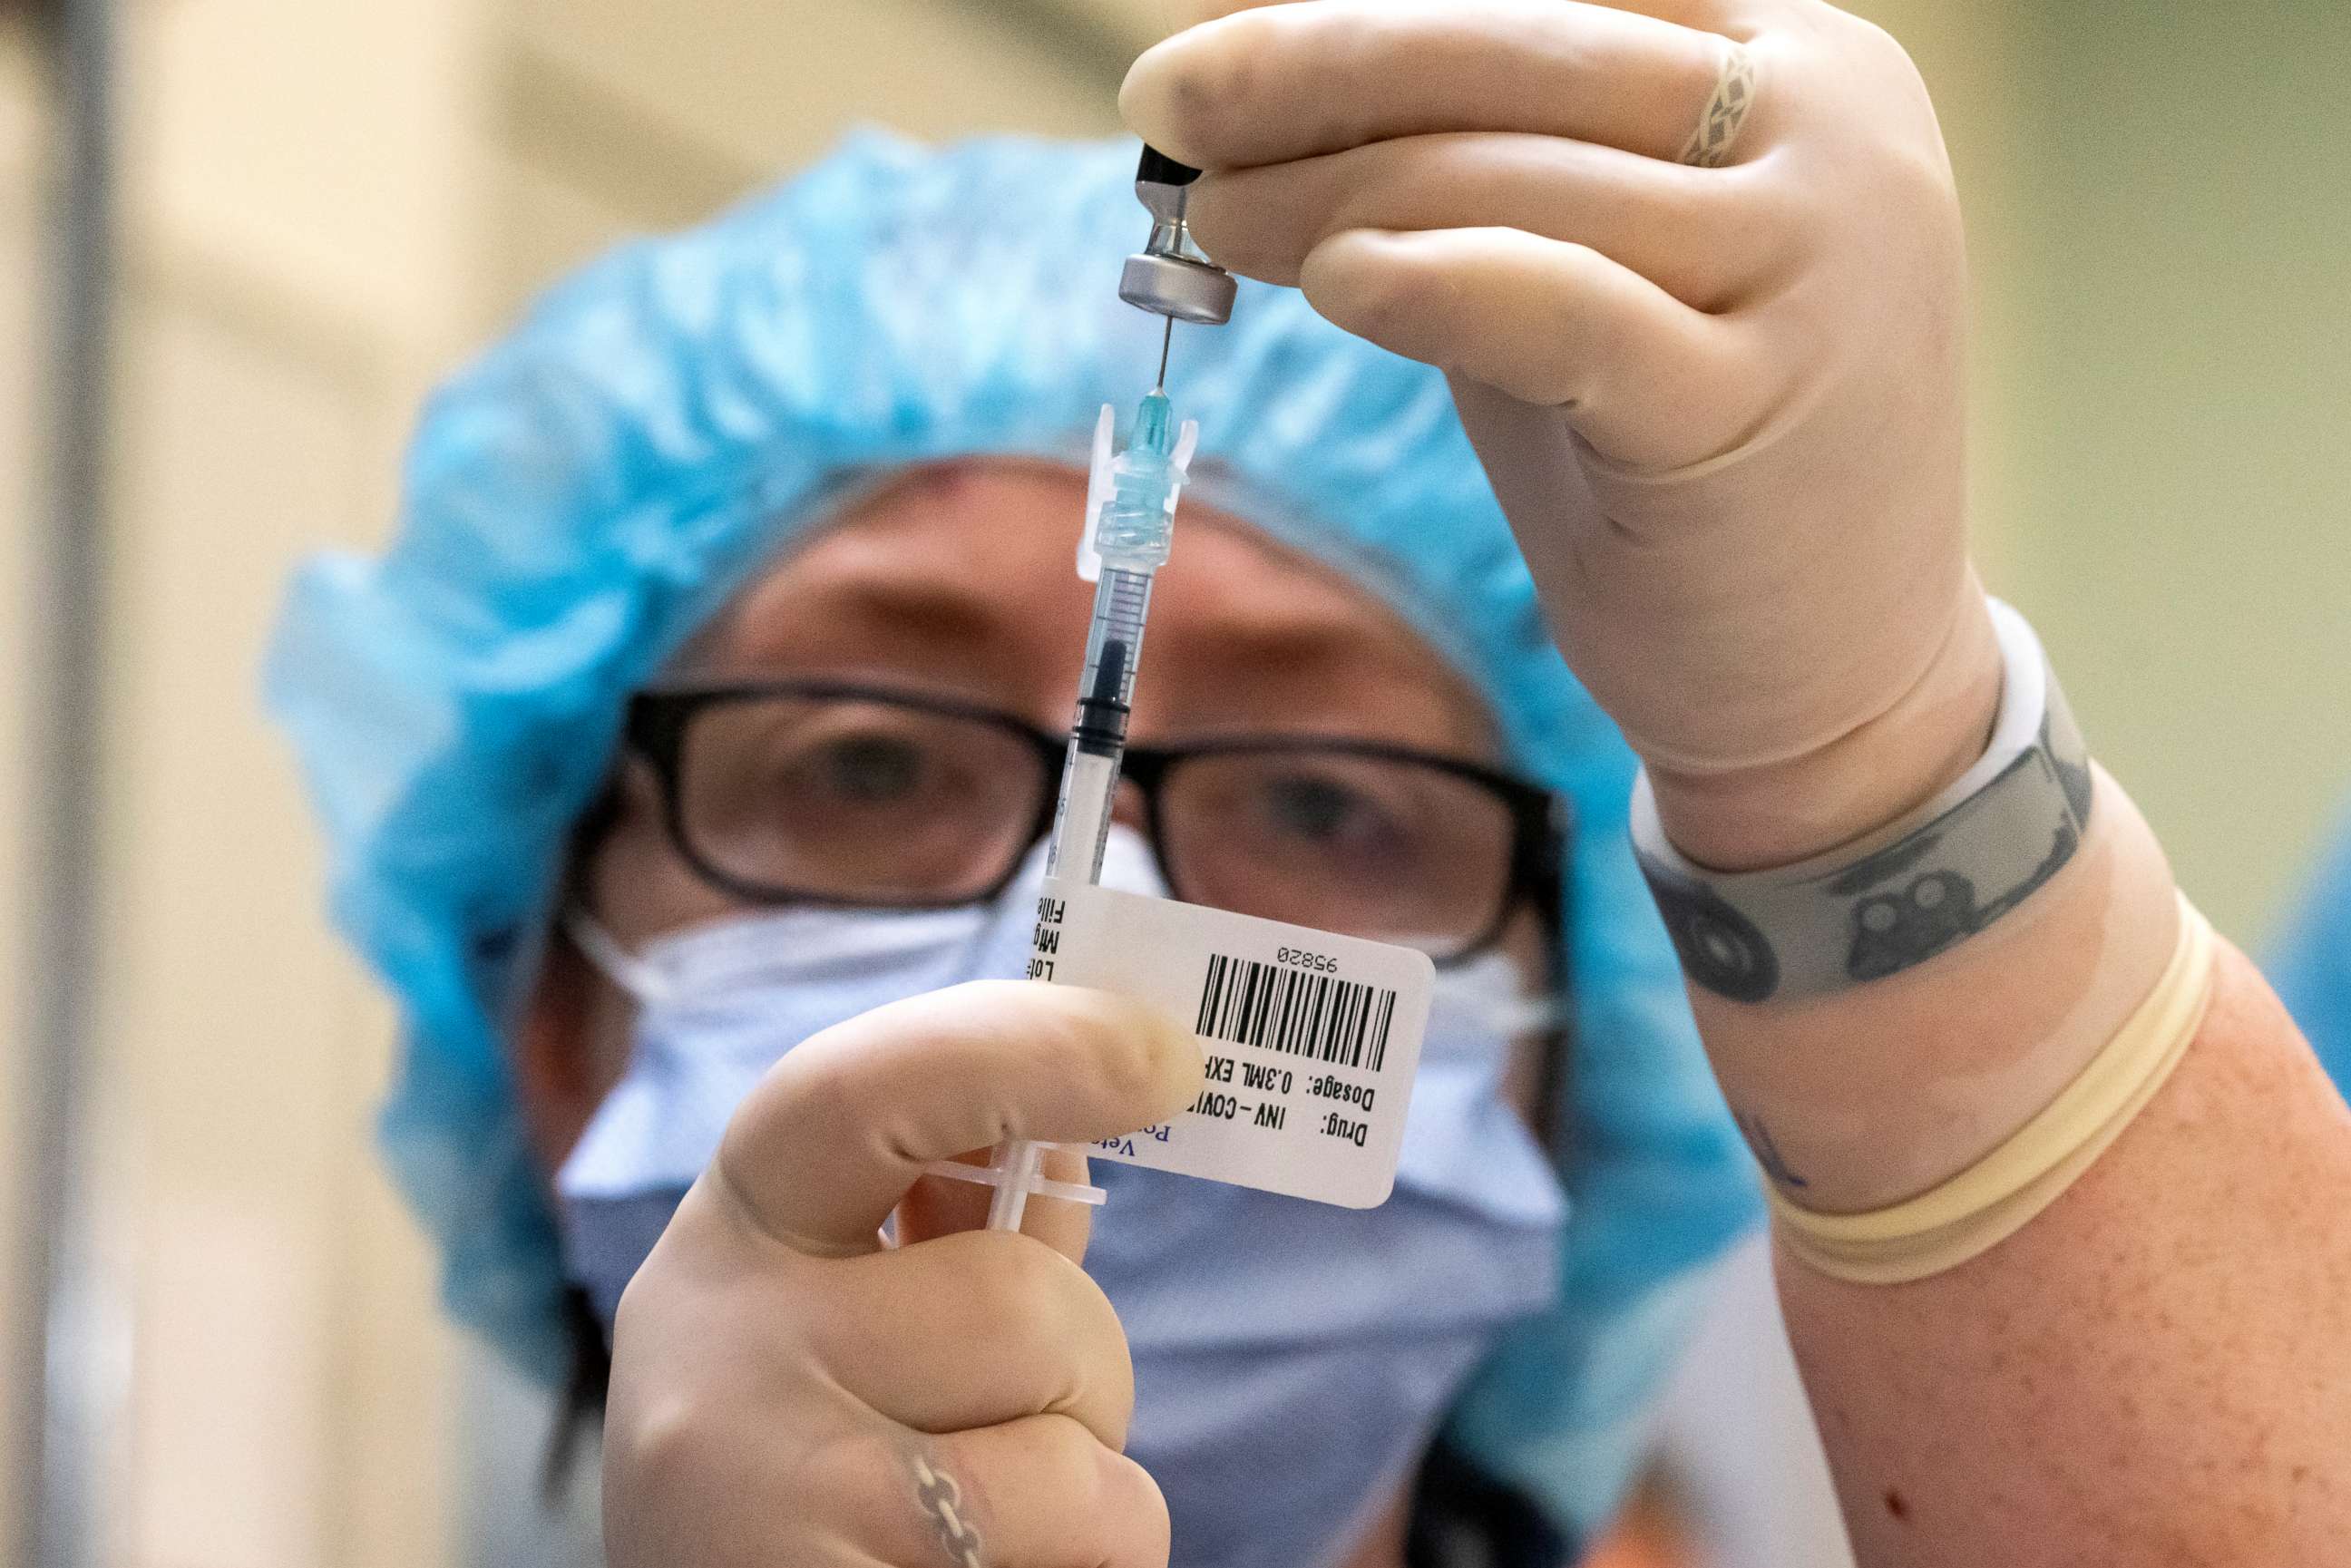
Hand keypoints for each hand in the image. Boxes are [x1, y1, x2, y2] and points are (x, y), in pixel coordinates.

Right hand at [601, 980, 1203, 1567]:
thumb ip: (951, 1235)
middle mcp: (713, 1348)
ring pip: (1080, 1456)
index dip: (1025, 1047)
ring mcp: (759, 1492)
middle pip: (1027, 1304)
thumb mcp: (848, 1328)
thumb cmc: (813, 1477)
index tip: (1166, 1050)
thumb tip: (1082, 1121)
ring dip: (1080, 1494)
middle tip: (1002, 1424)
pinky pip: (1083, 1552)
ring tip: (968, 1528)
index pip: (865, 1090)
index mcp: (733, 1235)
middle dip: (1076, 1372)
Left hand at [1124, 0, 2002, 865]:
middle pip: (1523, 46)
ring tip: (1211, 217)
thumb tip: (1271, 92)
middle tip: (1167, 96)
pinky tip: (1332, 280)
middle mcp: (1833, 131)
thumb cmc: (1684, 457)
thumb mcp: (1595, 271)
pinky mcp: (1756, 401)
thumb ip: (1485, 175)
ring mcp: (1816, 262)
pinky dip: (1431, 282)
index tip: (1228, 35)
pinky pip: (1556, 308)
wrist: (1839, 678)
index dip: (1380, 9)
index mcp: (1803, 63)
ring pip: (1512, 180)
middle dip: (1320, 62)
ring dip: (1329, 188)